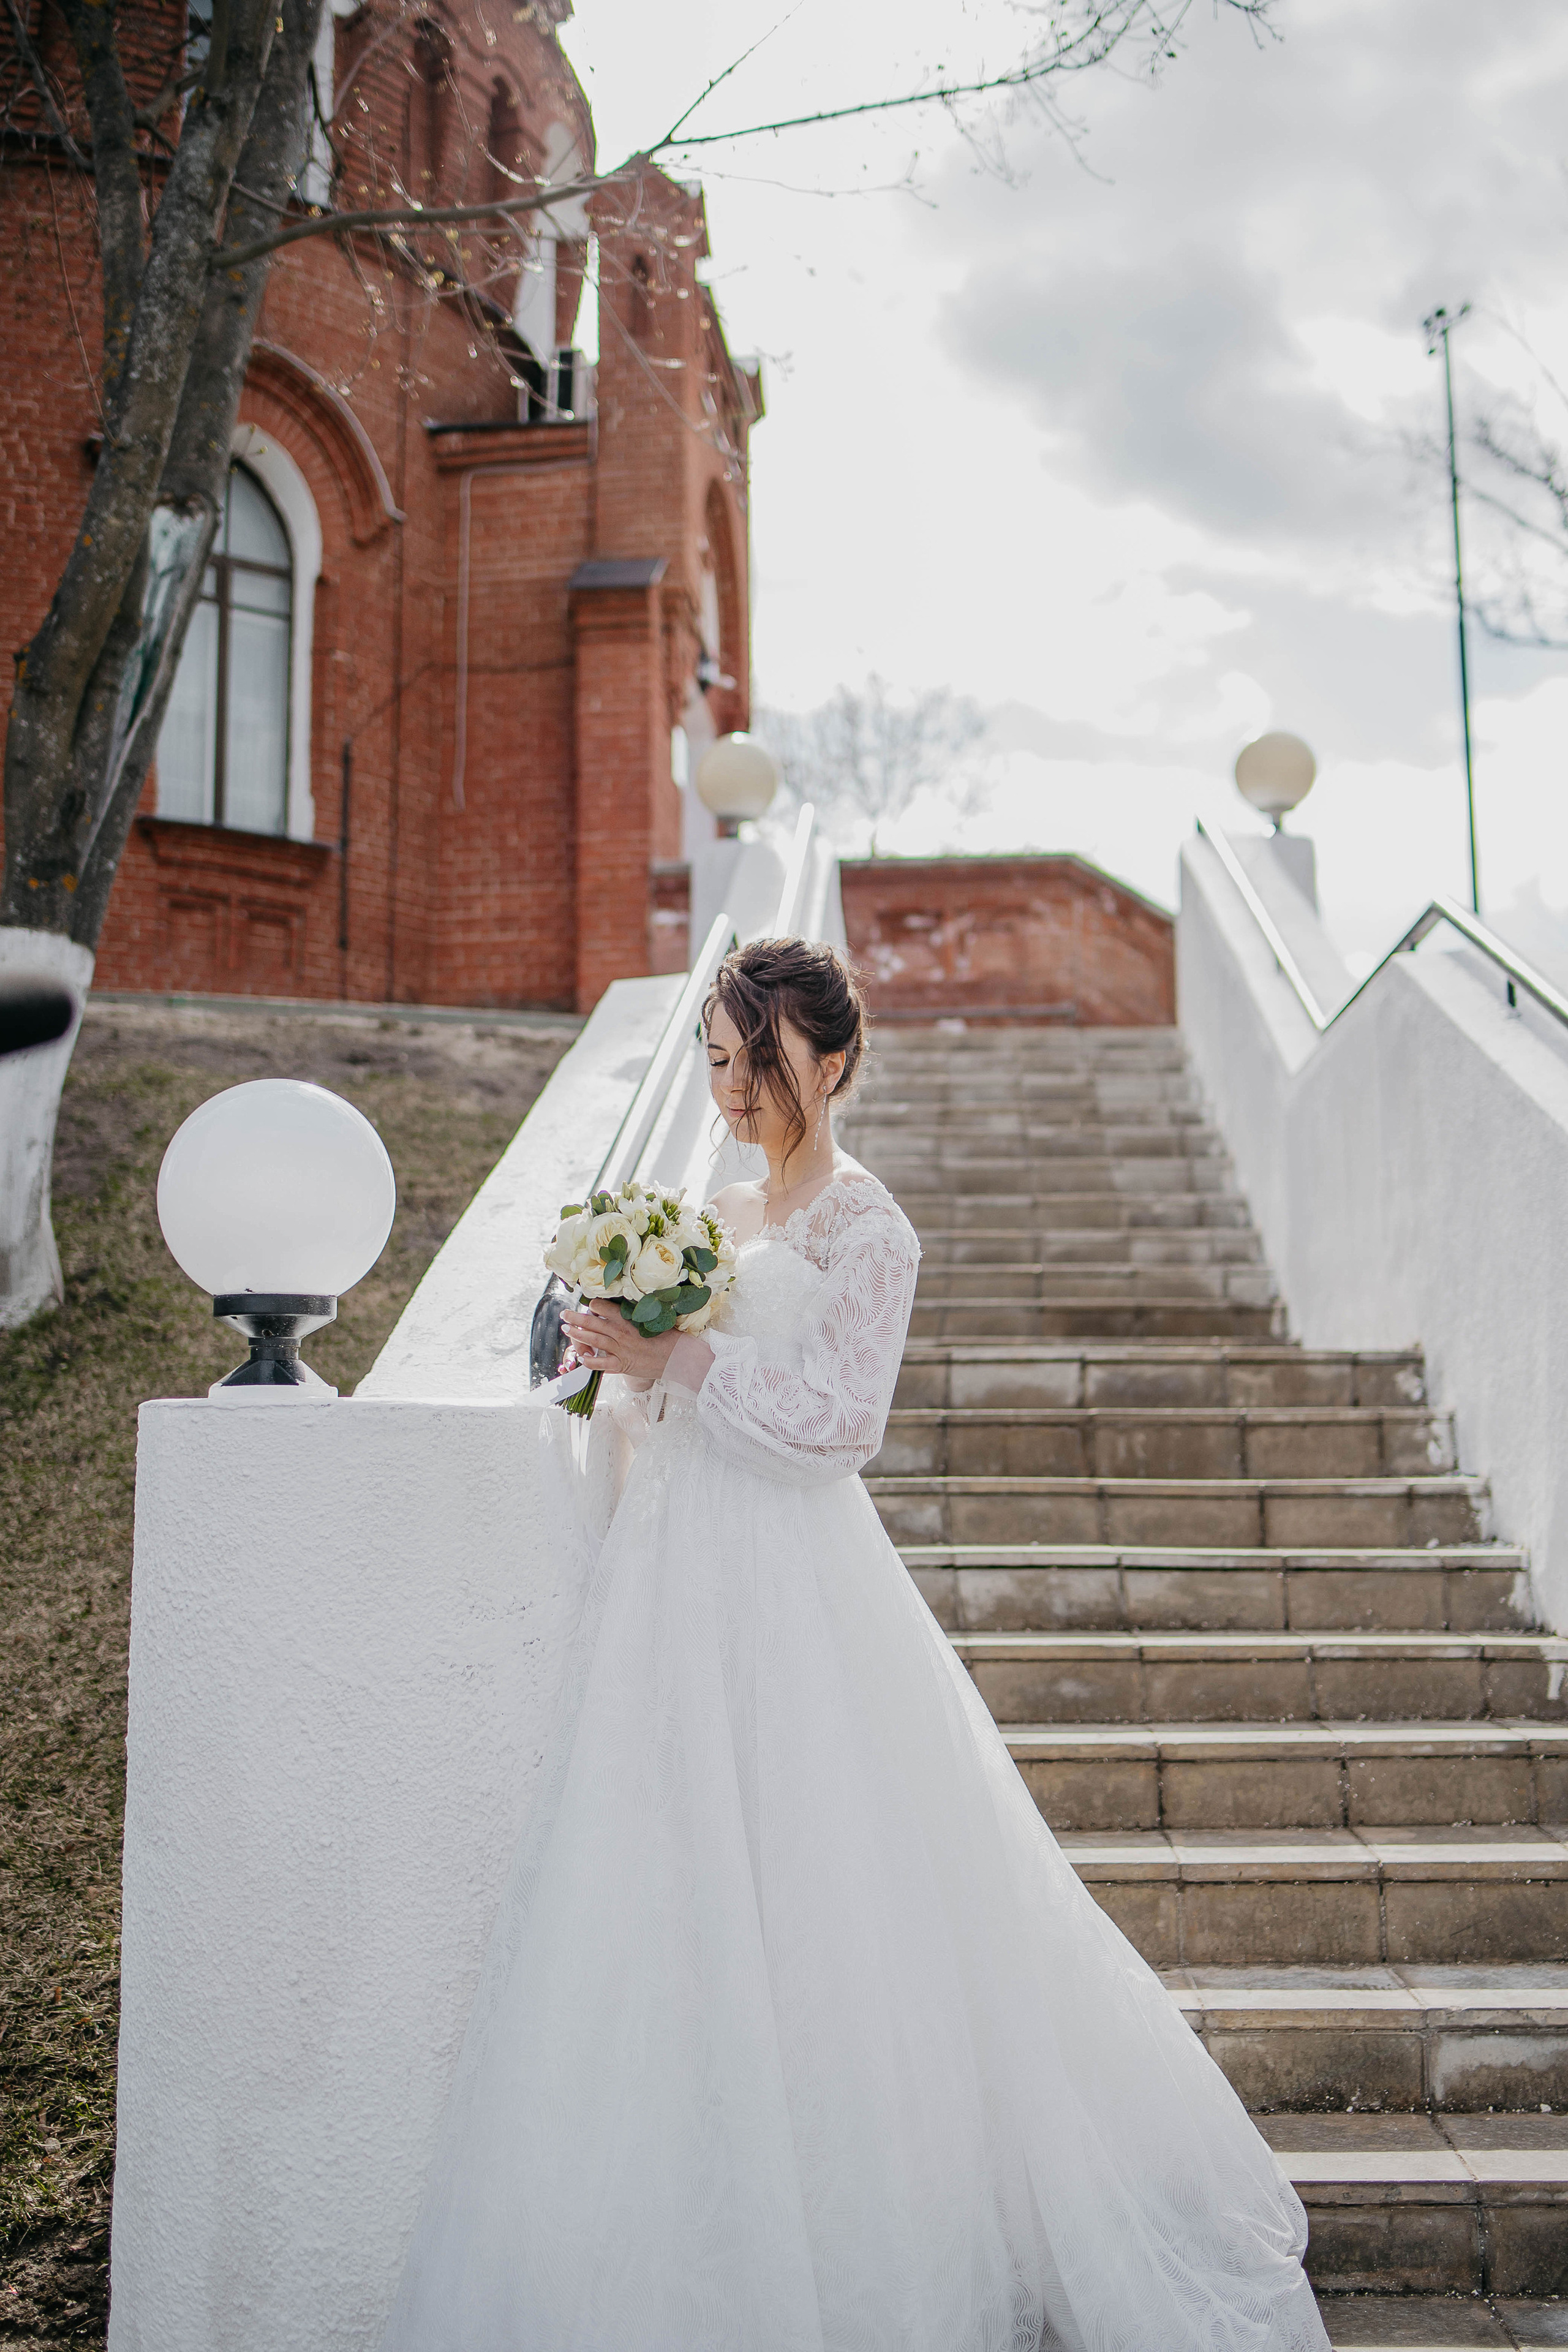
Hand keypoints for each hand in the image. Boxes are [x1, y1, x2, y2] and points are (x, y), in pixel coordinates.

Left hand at [561, 1300, 679, 1383]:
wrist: (678, 1357)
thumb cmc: (668, 1337)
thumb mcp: (652, 1320)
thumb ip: (635, 1315)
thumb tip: (624, 1307)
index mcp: (628, 1319)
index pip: (602, 1307)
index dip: (592, 1305)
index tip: (587, 1305)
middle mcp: (621, 1333)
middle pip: (592, 1323)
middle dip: (575, 1318)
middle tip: (564, 1314)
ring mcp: (620, 1350)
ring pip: (592, 1340)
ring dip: (576, 1334)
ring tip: (566, 1329)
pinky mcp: (622, 1365)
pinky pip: (600, 1363)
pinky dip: (589, 1361)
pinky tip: (580, 1358)